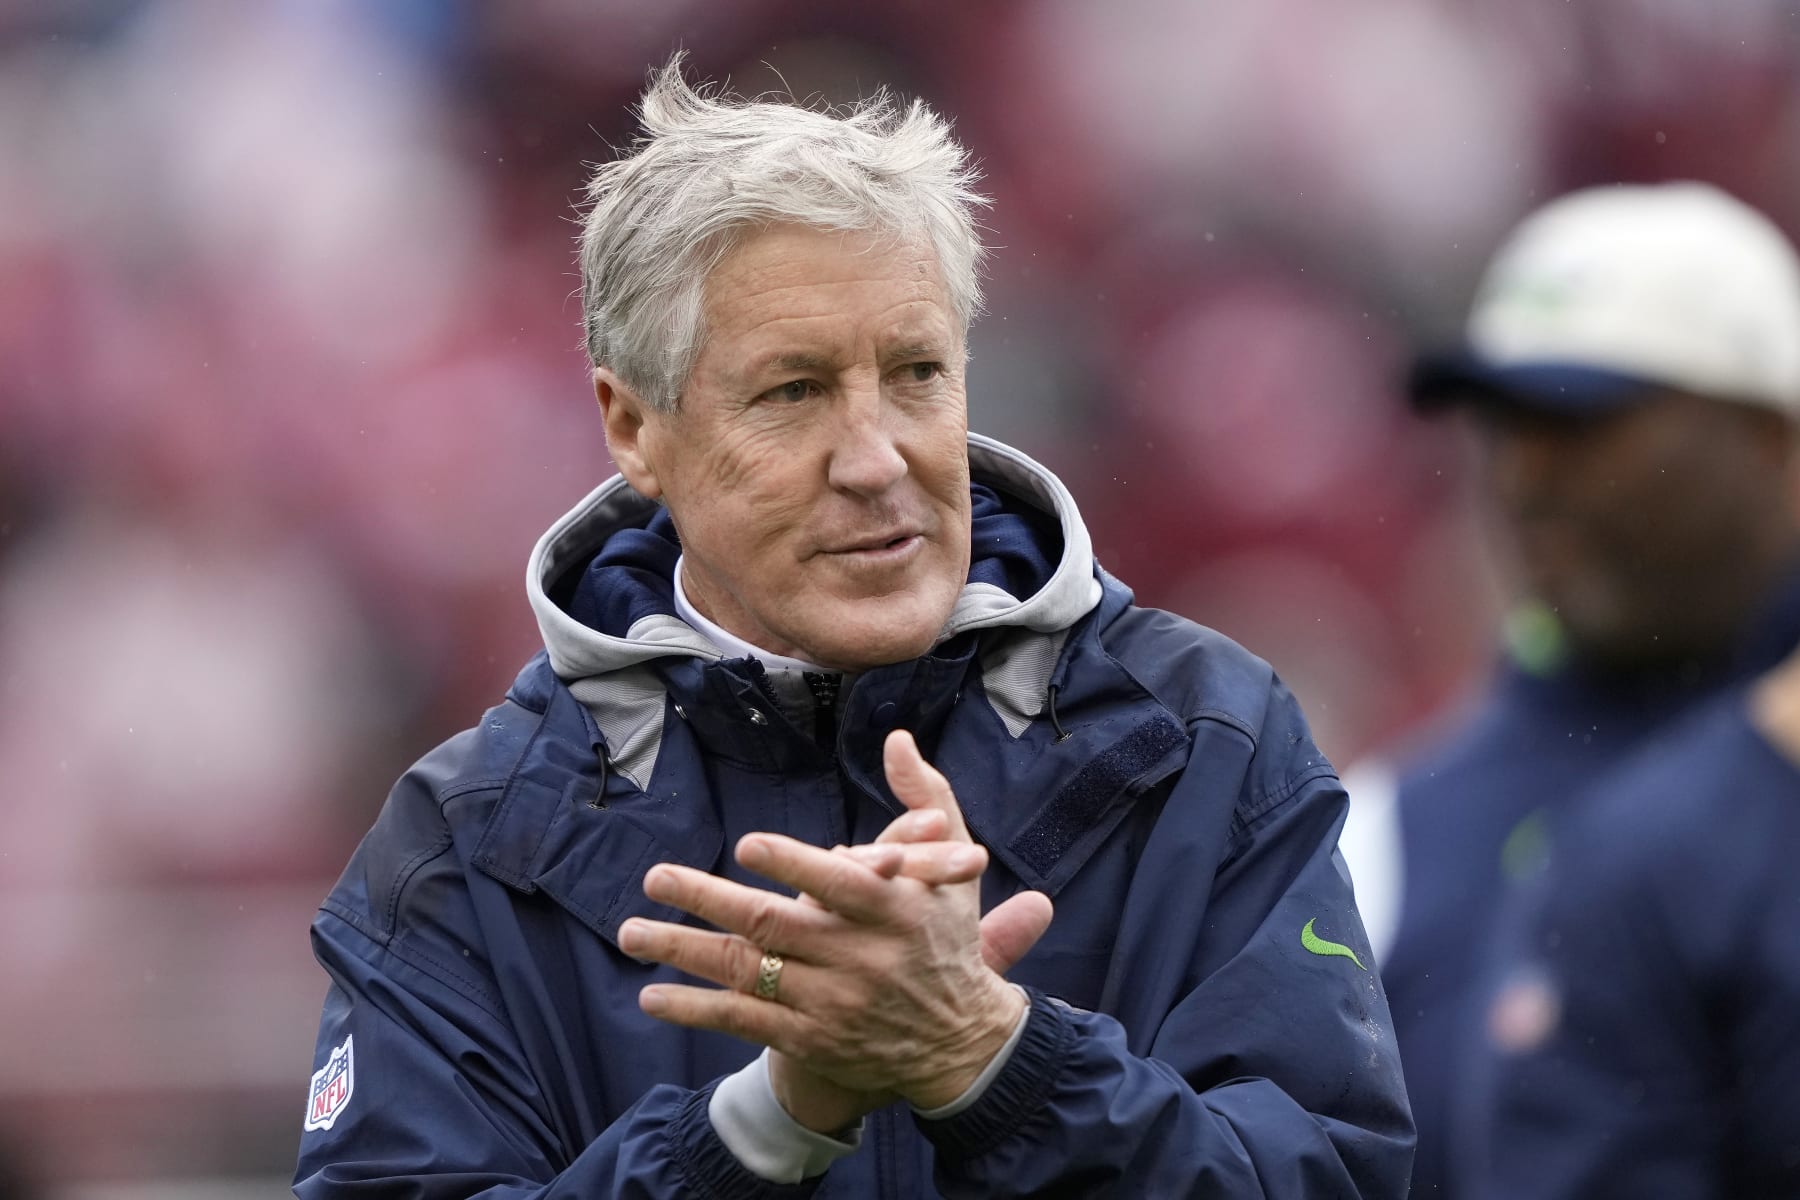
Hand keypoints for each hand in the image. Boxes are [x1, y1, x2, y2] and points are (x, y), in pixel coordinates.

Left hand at [618, 731, 1050, 1118]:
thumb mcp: (955, 868)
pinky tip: (652, 994)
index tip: (746, 845)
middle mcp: (859, 958)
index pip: (838, 884)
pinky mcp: (811, 1041)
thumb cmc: (947, 938)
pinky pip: (743, 1023)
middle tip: (657, 877)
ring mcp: (831, 1004)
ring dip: (684, 952)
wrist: (961, 1043)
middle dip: (709, 900)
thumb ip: (926, 799)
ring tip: (632, 933)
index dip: (792, 865)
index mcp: (893, 910)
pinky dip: (695, 1009)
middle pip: (775, 926)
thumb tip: (898, 740)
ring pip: (748, 973)